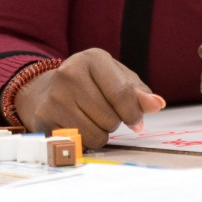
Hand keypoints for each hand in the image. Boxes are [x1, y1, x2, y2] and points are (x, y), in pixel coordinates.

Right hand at [14, 48, 165, 147]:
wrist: (45, 91)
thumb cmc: (90, 84)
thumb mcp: (116, 79)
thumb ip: (138, 92)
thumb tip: (157, 104)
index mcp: (93, 58)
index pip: (122, 93)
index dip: (134, 113)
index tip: (136, 121)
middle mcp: (70, 73)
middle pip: (111, 117)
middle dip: (114, 121)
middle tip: (102, 112)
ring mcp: (55, 96)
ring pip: (96, 134)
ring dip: (100, 133)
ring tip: (90, 118)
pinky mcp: (44, 118)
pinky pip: (79, 143)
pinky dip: (85, 141)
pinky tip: (77, 126)